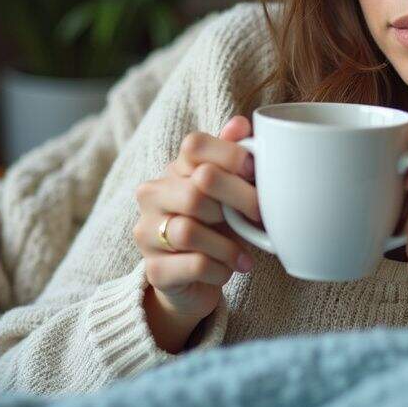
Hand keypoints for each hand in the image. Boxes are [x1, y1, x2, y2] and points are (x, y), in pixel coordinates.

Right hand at [133, 115, 259, 327]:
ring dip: (227, 244)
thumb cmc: (215, 228)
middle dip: (238, 203)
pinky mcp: (153, 270)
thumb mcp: (227, 192)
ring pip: (189, 230)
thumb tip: (242, 124)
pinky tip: (229, 270)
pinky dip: (220, 269)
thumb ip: (232, 157)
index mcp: (173, 170)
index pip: (194, 145)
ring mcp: (147, 232)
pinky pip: (193, 264)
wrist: (193, 282)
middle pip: (197, 189)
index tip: (256, 173)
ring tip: (244, 253)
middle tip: (260, 218)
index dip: (230, 155)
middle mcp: (152, 195)